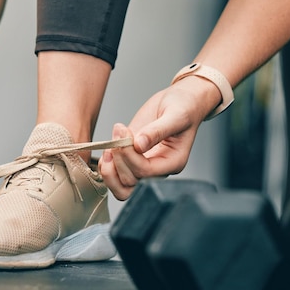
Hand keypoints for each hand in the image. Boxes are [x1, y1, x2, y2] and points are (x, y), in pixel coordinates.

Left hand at [99, 76, 219, 199]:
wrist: (180, 102)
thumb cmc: (183, 108)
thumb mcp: (175, 115)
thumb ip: (157, 130)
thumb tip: (139, 144)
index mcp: (173, 162)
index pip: (145, 171)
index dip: (130, 155)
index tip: (125, 133)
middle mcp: (158, 169)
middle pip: (131, 184)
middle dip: (119, 160)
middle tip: (118, 135)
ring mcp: (144, 166)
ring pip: (121, 187)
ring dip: (110, 169)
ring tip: (110, 146)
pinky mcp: (132, 160)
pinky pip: (115, 176)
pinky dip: (106, 165)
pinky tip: (109, 146)